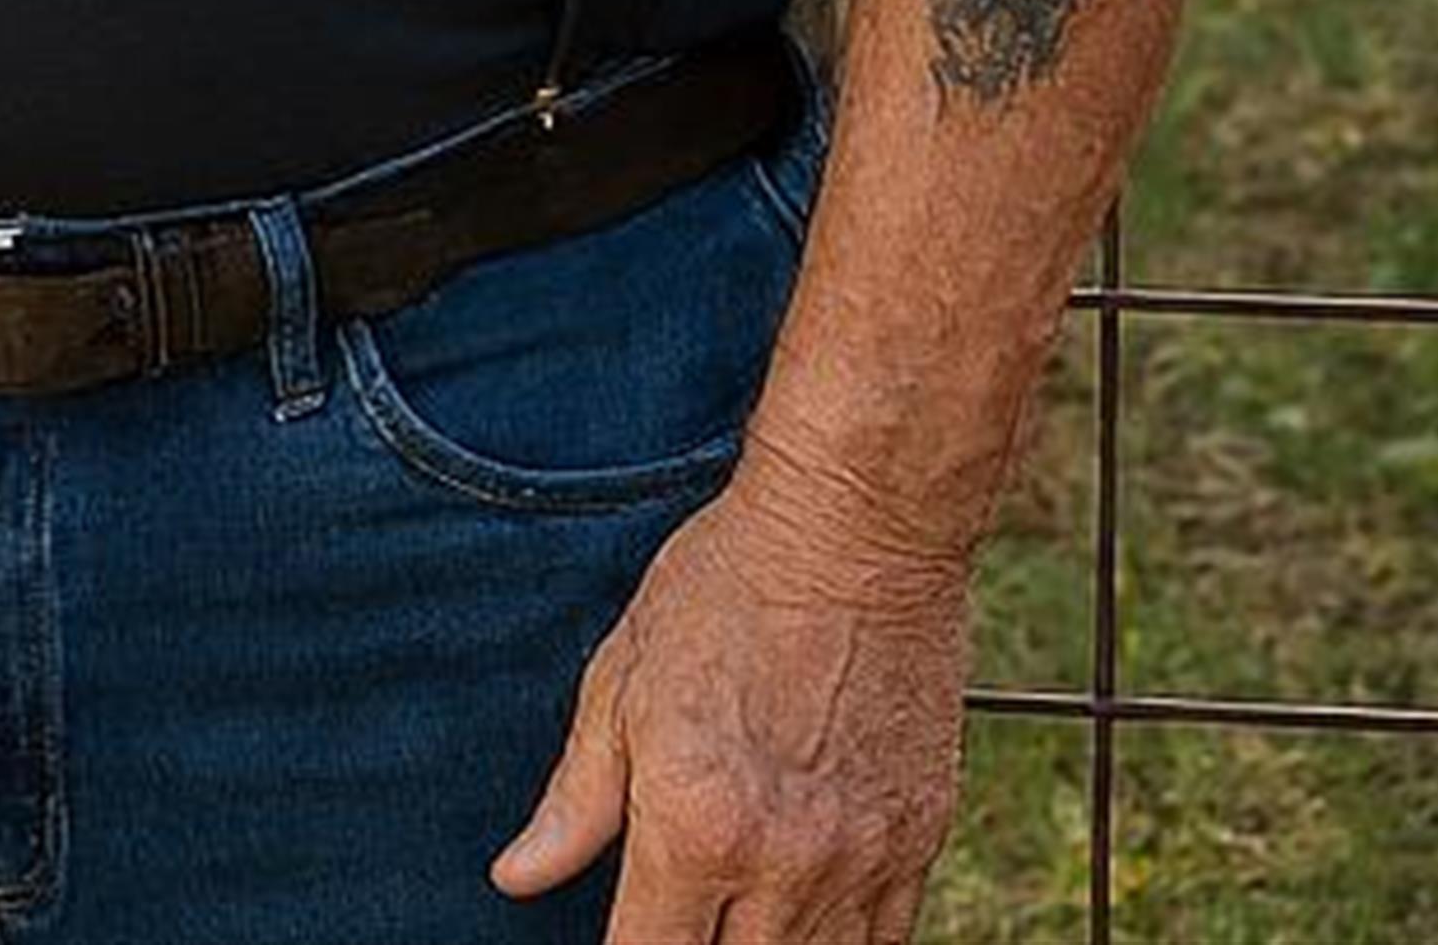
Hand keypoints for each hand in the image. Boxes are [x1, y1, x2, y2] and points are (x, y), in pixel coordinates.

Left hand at [490, 452, 971, 943]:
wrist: (854, 532)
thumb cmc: (724, 587)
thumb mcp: (619, 679)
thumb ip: (575, 799)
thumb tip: (518, 877)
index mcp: (695, 825)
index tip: (618, 937)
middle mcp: (783, 863)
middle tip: (677, 913)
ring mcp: (860, 860)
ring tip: (734, 917)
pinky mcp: (919, 843)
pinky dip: (841, 944)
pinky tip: (806, 917)